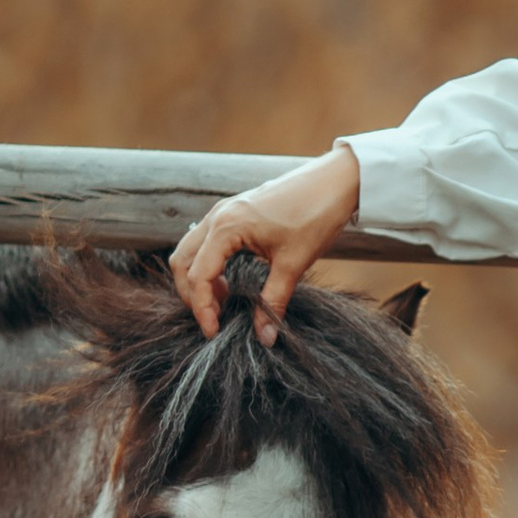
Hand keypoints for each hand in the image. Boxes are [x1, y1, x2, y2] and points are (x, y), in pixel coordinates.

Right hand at [170, 146, 360, 344]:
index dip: (202, 308)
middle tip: (214, 320)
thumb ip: (274, 301)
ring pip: (190, 250)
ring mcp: (223, 211)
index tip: (213, 332)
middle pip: (183, 262)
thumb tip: (264, 337)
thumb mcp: (294, 264)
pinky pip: (205, 242)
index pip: (198, 275)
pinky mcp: (233, 212)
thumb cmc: (315, 215)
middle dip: (192, 295)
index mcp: (227, 227)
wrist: (335, 180)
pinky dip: (208, 265)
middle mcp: (217, 216)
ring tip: (222, 303)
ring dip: (198, 279)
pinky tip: (229, 282)